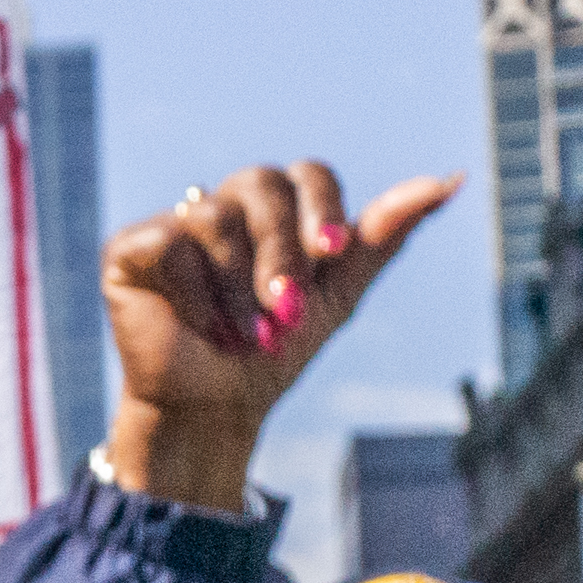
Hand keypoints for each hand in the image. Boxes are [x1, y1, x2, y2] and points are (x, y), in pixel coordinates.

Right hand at [100, 163, 454, 512]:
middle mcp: (225, 203)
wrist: (216, 407)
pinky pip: (170, 243)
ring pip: (216, 219)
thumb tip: (451, 180)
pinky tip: (199, 327)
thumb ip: (383, 235)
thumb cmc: (275, 350)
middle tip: (287, 315)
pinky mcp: (130, 247)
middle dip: (281, 256)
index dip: (322, 210)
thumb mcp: (338, 293)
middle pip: (263, 187)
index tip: (332, 254)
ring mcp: (176, 222)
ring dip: (238, 290)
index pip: (308, 174)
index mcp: (277, 208)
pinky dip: (194, 294)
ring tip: (245, 337)